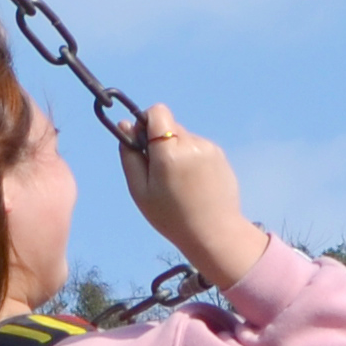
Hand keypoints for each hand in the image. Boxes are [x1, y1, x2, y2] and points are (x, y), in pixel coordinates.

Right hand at [119, 104, 272, 289]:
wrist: (214, 233)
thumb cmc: (171, 217)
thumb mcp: (140, 190)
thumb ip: (130, 155)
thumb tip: (125, 125)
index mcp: (170, 152)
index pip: (157, 112)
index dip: (146, 123)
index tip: (143, 145)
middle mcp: (192, 144)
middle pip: (170, 126)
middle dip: (160, 142)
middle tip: (160, 173)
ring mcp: (209, 148)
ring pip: (184, 137)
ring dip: (177, 151)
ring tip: (179, 183)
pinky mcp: (221, 155)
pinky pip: (198, 147)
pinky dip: (191, 159)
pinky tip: (194, 184)